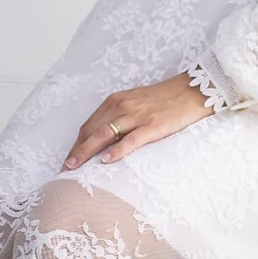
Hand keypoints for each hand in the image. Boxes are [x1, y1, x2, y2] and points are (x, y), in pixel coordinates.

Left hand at [63, 72, 209, 169]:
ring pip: (104, 134)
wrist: (193, 90)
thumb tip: (104, 140)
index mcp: (116, 101)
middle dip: (76, 151)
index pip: (89, 125)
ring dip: (86, 152)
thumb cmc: (164, 99)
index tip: (68, 160)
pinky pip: (131, 139)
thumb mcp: (136, 104)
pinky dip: (117, 150)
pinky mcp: (153, 125)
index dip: (76, 143)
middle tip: (64, 169)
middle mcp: (122, 106)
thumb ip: (119, 118)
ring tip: (75, 168)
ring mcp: (137, 115)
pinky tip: (106, 161)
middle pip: (91, 131)